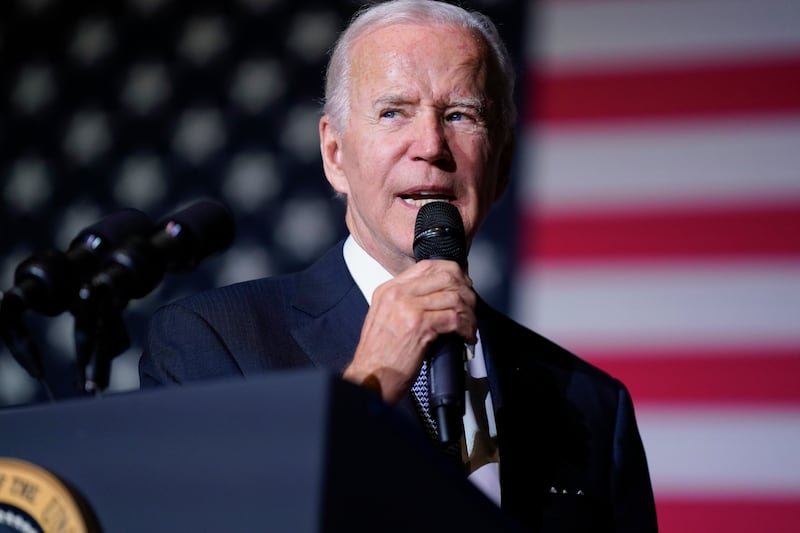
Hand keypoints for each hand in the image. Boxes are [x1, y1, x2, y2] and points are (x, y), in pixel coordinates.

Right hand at [343, 259, 476, 403]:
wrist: (370, 378)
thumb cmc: (379, 356)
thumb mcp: (385, 318)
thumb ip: (405, 303)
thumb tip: (437, 297)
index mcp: (389, 290)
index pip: (427, 266)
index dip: (452, 273)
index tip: (462, 285)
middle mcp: (397, 294)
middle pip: (445, 277)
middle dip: (466, 291)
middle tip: (471, 306)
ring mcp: (408, 308)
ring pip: (454, 297)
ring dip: (469, 313)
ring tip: (469, 325)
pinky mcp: (419, 326)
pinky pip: (454, 318)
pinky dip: (466, 328)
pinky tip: (466, 336)